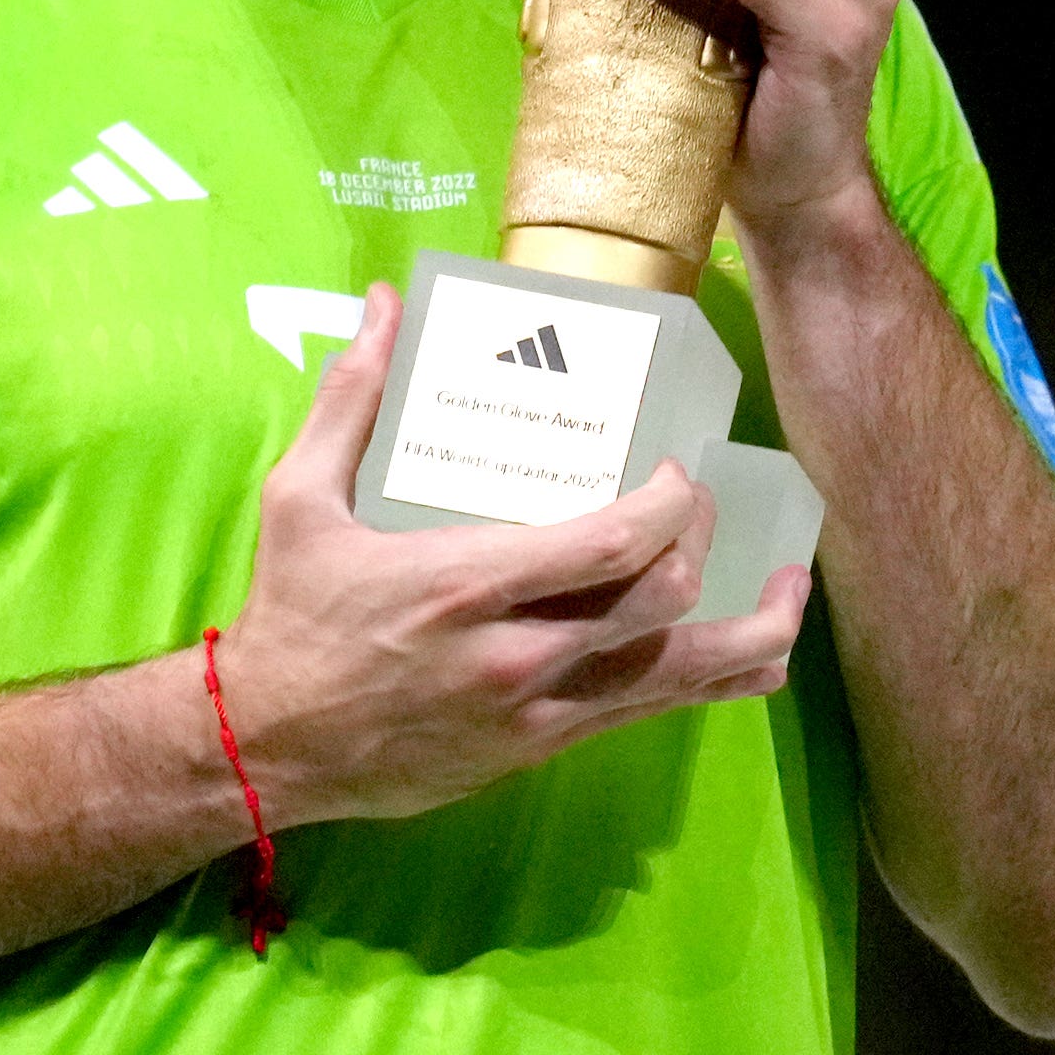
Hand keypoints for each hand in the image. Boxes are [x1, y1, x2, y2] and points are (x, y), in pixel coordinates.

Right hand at [212, 286, 811, 826]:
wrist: (265, 746)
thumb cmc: (291, 615)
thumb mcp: (299, 498)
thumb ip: (351, 399)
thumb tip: (382, 305)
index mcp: (469, 582)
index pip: (612, 545)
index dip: (669, 504)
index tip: (673, 470)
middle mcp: (518, 653)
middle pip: (661, 601)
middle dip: (701, 543)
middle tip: (697, 501)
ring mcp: (537, 711)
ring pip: (678, 676)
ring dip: (749, 631)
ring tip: (789, 591)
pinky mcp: (538, 749)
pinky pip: (645, 715)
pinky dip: (705, 683)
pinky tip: (741, 658)